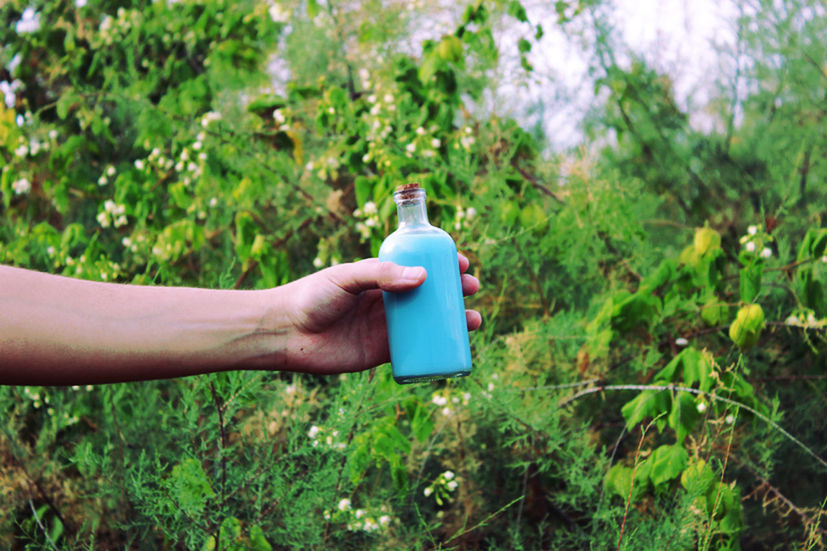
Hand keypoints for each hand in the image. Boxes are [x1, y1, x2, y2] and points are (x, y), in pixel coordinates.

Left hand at [280, 254, 480, 373]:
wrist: (286, 333)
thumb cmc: (311, 296)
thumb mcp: (347, 276)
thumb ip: (381, 274)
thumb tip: (423, 277)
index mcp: (379, 276)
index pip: (418, 266)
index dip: (441, 264)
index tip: (462, 262)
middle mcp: (386, 301)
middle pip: (429, 295)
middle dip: (454, 291)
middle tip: (471, 289)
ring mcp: (385, 327)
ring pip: (428, 323)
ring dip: (454, 321)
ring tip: (474, 320)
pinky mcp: (381, 353)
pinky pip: (416, 351)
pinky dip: (437, 350)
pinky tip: (455, 349)